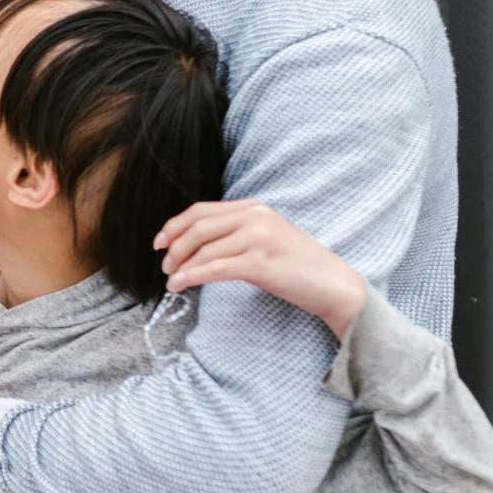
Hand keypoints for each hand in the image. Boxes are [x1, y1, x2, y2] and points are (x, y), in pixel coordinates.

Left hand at [156, 199, 368, 338]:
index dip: (175, 225)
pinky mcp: (260, 263)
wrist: (333, 283)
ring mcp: (258, 238)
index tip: (159, 242)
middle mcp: (255, 216)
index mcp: (254, 207)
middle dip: (174, 247)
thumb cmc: (297, 265)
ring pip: (204, 249)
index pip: (201, 210)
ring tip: (172, 281)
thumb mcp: (266, 237)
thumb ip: (236, 232)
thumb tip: (196, 244)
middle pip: (198, 227)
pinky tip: (181, 285)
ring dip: (181, 266)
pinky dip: (192, 277)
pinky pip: (215, 268)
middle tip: (164, 266)